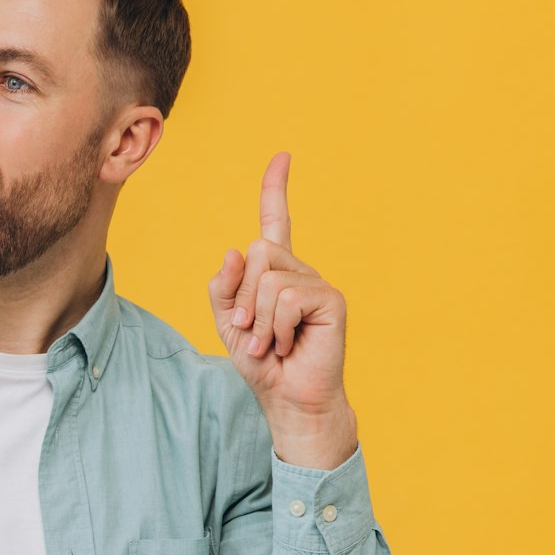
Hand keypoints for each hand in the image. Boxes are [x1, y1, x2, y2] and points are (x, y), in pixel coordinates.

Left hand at [208, 152, 357, 465]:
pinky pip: (286, 297)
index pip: (276, 222)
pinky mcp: (330, 299)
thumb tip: (233, 251)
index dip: (276, 189)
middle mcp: (299, 271)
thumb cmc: (262, 362)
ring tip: (272, 342)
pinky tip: (290, 344)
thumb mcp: (228, 323)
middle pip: (257, 253)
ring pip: (268, 277)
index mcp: (275, 272)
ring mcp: (317, 283)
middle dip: (243, 298)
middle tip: (253, 332)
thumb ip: (223, 287)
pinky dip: (277, 326)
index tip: (283, 157)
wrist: (287, 397)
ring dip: (259, 319)